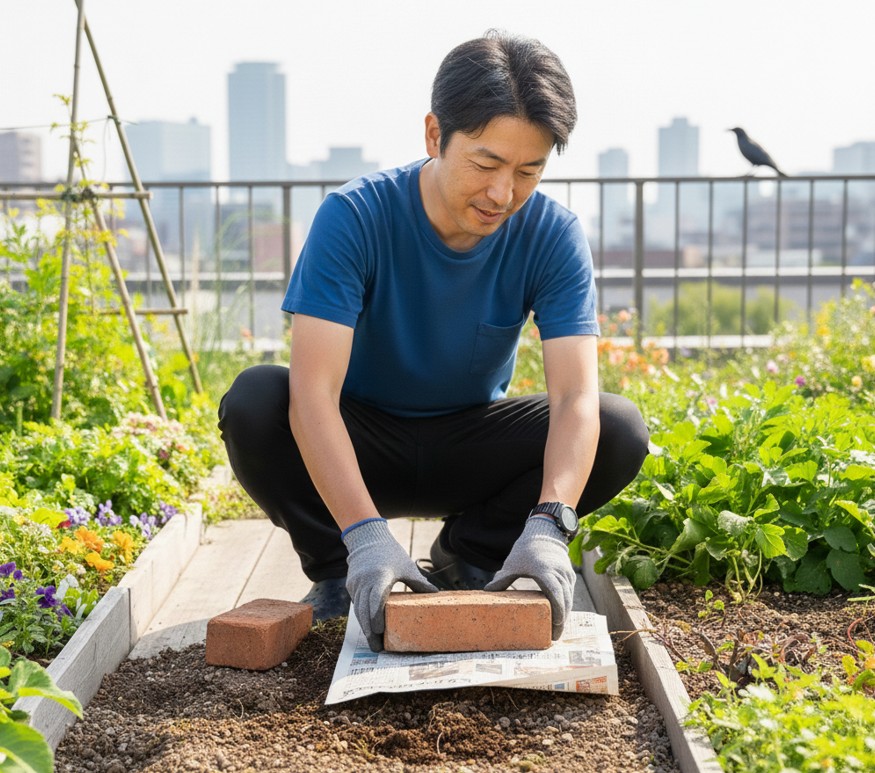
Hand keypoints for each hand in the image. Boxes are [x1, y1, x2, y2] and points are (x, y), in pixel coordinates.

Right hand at [342, 518, 438, 650]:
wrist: (367, 539)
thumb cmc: (390, 553)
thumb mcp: (406, 566)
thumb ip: (418, 583)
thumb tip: (436, 595)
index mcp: (380, 576)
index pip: (375, 599)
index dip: (376, 616)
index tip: (379, 631)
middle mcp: (364, 581)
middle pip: (364, 610)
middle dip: (369, 631)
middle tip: (377, 648)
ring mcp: (355, 584)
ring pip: (358, 610)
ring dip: (365, 627)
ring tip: (374, 643)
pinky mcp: (351, 585)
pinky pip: (356, 604)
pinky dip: (362, 617)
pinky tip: (369, 628)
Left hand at [484, 516, 575, 639]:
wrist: (543, 533)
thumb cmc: (526, 549)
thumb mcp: (513, 563)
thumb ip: (502, 578)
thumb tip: (487, 592)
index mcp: (546, 572)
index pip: (556, 596)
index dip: (557, 614)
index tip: (554, 629)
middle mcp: (560, 574)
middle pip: (565, 602)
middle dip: (561, 621)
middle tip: (553, 637)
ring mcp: (567, 575)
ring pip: (570, 599)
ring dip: (565, 615)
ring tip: (556, 631)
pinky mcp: (569, 575)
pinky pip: (570, 594)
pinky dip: (566, 606)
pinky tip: (560, 617)